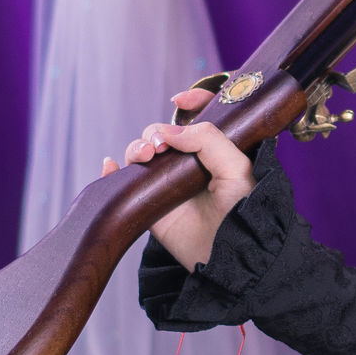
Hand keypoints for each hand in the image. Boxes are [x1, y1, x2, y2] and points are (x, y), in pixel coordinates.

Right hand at [100, 86, 258, 268]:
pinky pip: (126, 184)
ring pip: (143, 154)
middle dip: (154, 131)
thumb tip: (169, 131)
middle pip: (162, 133)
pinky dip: (113, 171)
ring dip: (136, 147)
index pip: (200, 116)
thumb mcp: (236, 166)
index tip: (179, 100)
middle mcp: (190, 163)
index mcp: (215, 150)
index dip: (191, 101)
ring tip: (144, 157)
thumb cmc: (245, 210)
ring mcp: (169, 183)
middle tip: (158, 147)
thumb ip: (207, 139)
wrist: (234, 254)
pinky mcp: (152, 205)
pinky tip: (111, 166)